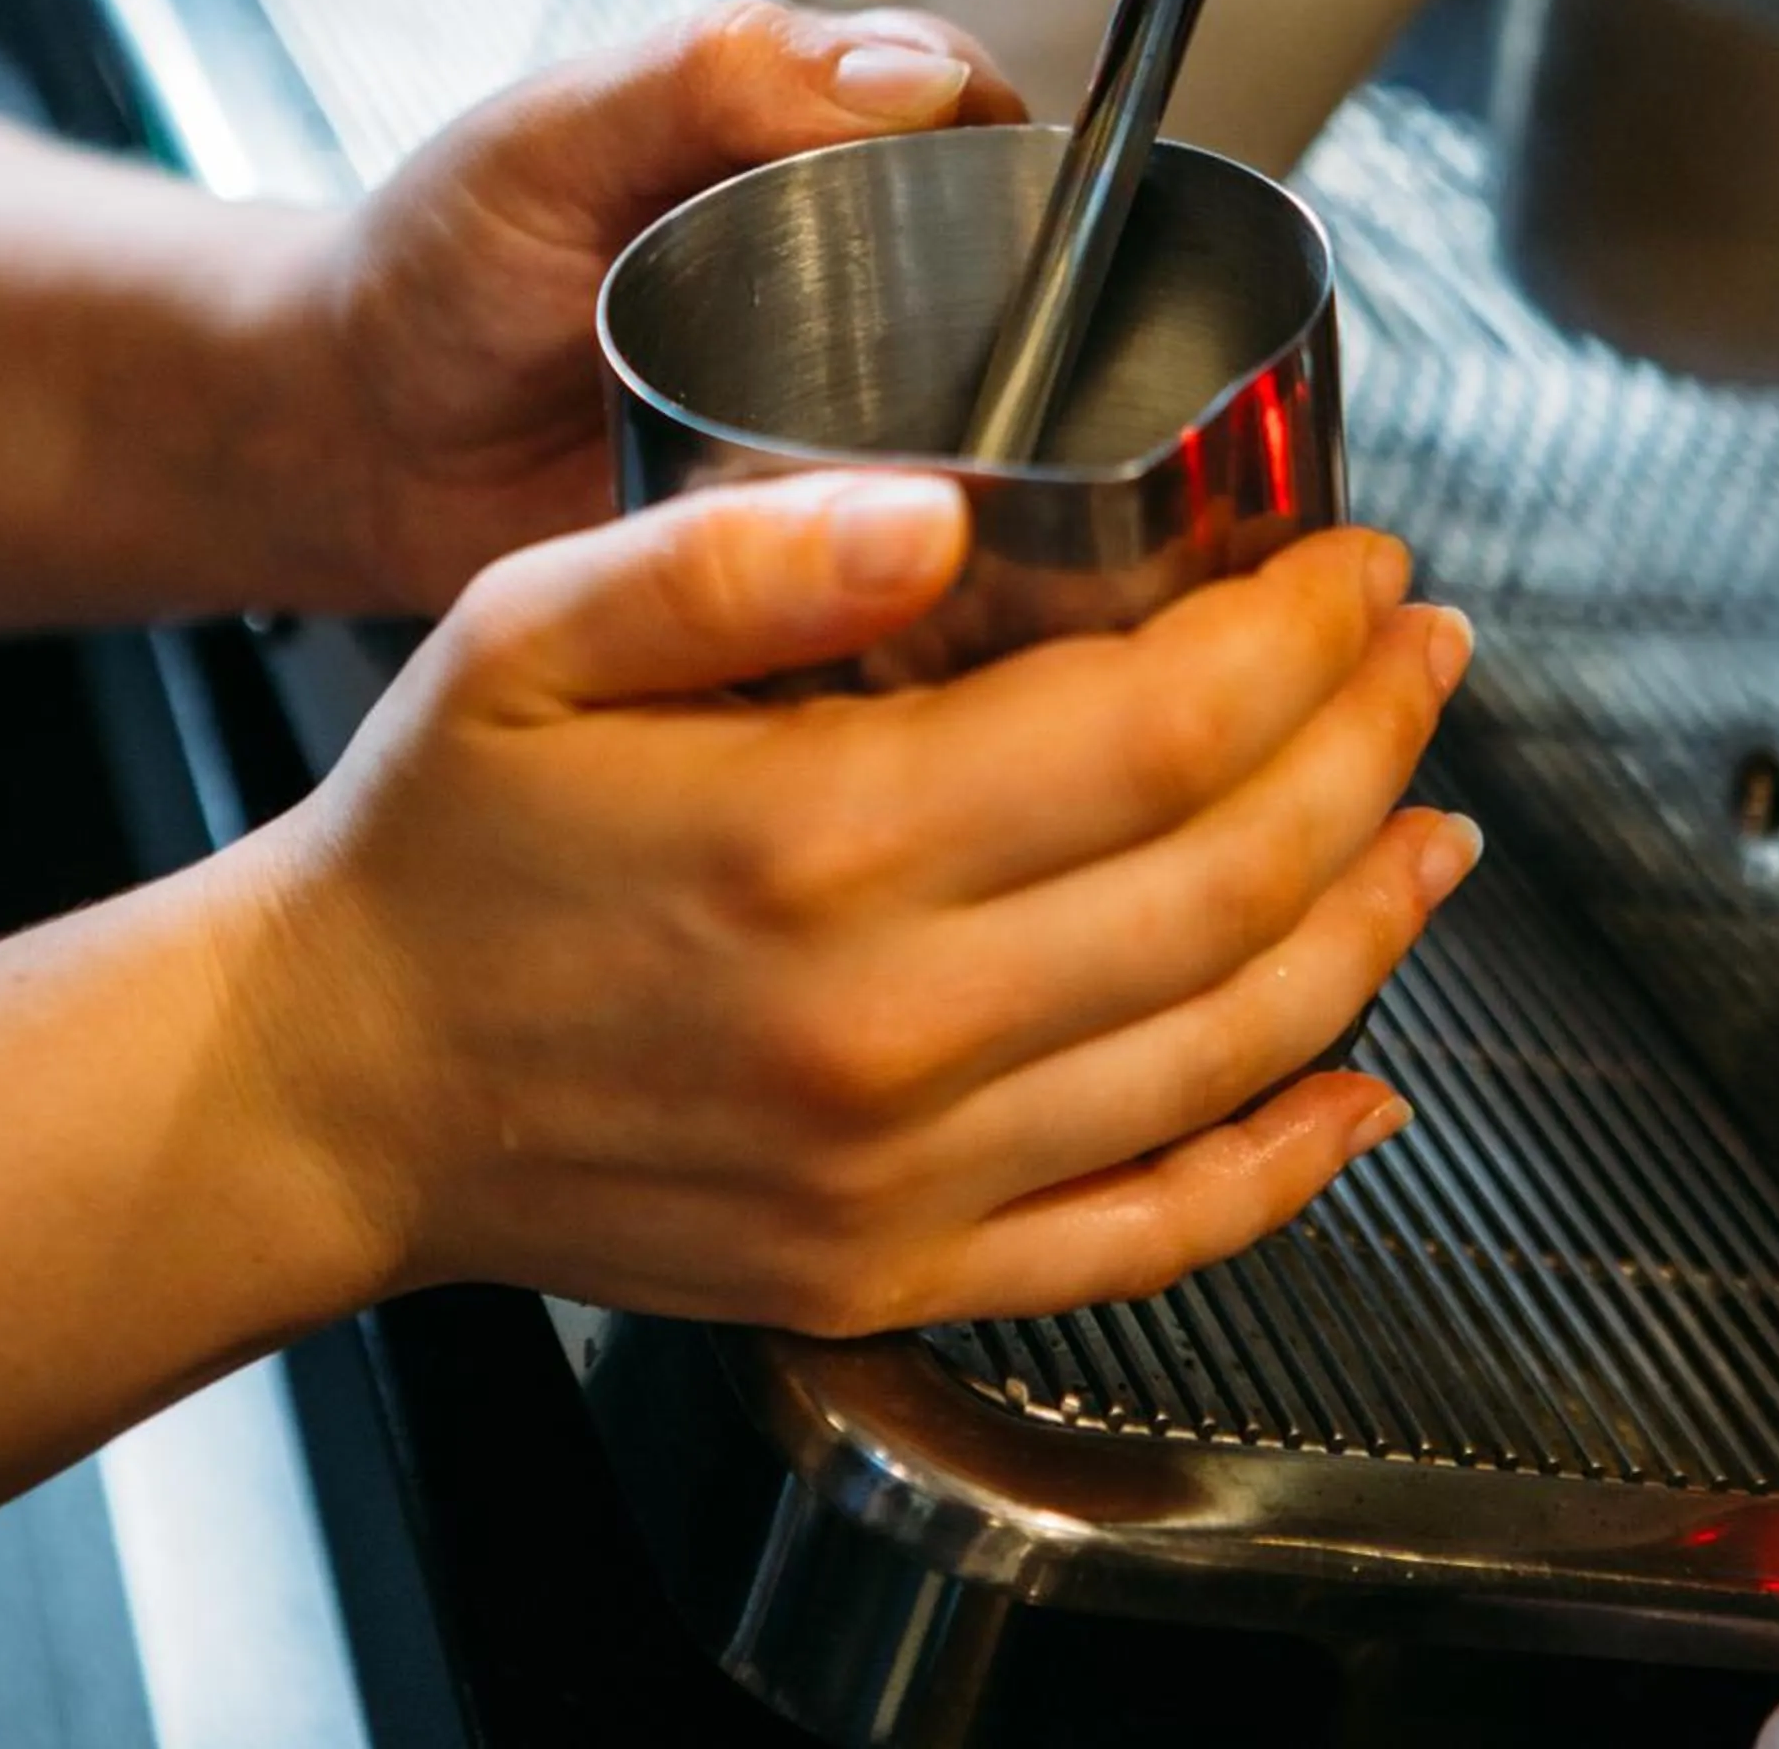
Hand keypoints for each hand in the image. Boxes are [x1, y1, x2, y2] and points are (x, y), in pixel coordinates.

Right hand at [218, 483, 1478, 1334]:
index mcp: (814, 839)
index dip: (1298, 635)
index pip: (1156, 724)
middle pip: (1232, 874)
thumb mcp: (531, 633)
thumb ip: (739, 559)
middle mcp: (887, 1025)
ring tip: (1437, 818)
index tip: (1360, 561)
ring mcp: (904, 1172)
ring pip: (1229, 1043)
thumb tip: (937, 509)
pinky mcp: (895, 1270)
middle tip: (1426, 652)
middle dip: (1370, 743)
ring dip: (1371, 923)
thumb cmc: (439, 841)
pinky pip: (1148, 1234)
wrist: (341, 1085)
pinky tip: (1361, 1085)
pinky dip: (1285, 1160)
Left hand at [305, 0, 1020, 613]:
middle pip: (1019, 269)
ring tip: (972, 474)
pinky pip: (921, 530)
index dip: (1014, 158)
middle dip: (1034, 318)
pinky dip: (937, 541)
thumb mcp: (551, 138)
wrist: (355, 451)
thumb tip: (914, 77)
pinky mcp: (818, 523)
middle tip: (988, 369)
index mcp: (805, 129)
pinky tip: (935, 556)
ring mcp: (843, 399)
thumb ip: (709, 78)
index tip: (1014, 221)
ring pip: (996, 406)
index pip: (977, 112)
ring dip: (1000, 442)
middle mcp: (852, 262)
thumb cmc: (436, 268)